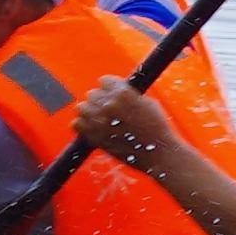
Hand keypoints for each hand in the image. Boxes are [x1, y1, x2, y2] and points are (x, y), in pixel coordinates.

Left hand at [73, 81, 189, 170]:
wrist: (158, 153)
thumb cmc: (156, 128)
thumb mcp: (146, 102)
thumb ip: (126, 94)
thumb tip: (113, 91)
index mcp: (123, 93)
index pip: (104, 81)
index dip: (109, 88)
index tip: (111, 94)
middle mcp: (109, 105)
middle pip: (92, 94)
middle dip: (99, 100)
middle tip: (107, 108)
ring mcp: (101, 121)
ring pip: (82, 107)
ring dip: (89, 111)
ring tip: (98, 118)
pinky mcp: (95, 137)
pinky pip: (77, 125)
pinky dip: (82, 125)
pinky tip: (91, 127)